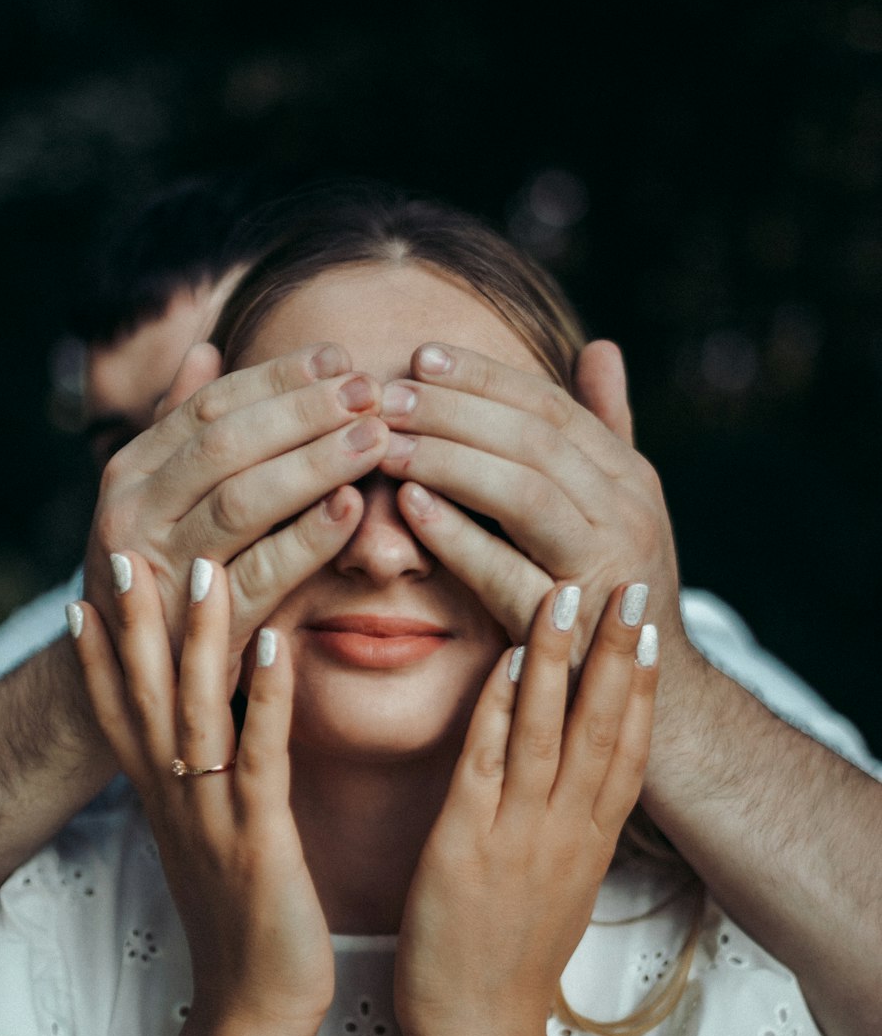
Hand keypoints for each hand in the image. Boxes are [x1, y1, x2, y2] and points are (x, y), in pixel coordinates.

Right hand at [69, 554, 333, 1029]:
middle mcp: (175, 800)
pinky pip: (260, 753)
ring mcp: (213, 816)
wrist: (256, 1006)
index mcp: (162, 801)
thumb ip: (201, 790)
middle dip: (132, 625)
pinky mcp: (260, 837)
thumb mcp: (207, 845)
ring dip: (198, 639)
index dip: (96, 657)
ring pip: (197, 712)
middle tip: (121, 550)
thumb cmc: (242, 924)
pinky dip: (267, 696)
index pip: (117, 715)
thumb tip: (204, 746)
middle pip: (144, 698)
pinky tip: (277, 642)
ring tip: (200, 569)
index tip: (84, 594)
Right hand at [83, 341, 389, 689]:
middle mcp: (134, 516)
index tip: (339, 356)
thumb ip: (179, 429)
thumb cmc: (159, 579)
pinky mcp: (202, 628)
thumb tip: (206, 349)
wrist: (127, 687)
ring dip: (313, 464)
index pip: (208, 406)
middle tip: (370, 389)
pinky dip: (309, 539)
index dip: (276, 377)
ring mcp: (163, 574)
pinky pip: (262, 574)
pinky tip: (354, 509)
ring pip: (243, 502)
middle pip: (227, 445)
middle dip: (303, 411)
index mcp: (129, 475)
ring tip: (375, 439)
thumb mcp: (155, 502)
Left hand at [381, 340, 685, 664]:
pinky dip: (456, 535)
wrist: (648, 687)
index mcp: (630, 477)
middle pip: (534, 440)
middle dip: (454, 411)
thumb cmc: (615, 586)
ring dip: (448, 461)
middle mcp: (626, 514)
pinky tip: (409, 507)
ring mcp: (603, 567)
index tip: (421, 357)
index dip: (484, 377)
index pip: (552, 406)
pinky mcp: (569, 623)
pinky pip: (507, 570)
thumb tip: (599, 348)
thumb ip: (605, 430)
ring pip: (523, 493)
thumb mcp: (620, 506)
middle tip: (388, 397)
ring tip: (387, 446)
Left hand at [394, 585, 657, 1035]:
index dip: (645, 690)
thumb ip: (573, 837)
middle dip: (616, 654)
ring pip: (548, 731)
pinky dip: (497, 708)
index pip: (629, 752)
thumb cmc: (510, 965)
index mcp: (591, 844)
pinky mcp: (465, 842)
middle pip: (601, 727)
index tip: (656, 633)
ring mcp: (519, 835)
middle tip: (630, 588)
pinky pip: (485, 761)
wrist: (476, 1031)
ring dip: (558, 660)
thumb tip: (580, 794)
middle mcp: (566, 831)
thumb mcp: (562, 893)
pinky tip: (503, 661)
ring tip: (567, 597)